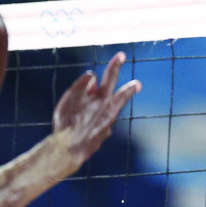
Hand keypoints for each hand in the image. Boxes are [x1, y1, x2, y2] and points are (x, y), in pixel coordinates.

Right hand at [52, 51, 140, 170]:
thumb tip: (93, 77)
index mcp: (102, 98)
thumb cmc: (67, 121)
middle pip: (121, 97)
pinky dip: (95, 122)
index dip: (115, 64)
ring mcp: (107, 125)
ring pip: (109, 112)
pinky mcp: (101, 137)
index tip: (122, 55)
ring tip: (99, 107)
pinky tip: (86, 126)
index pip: (110, 76)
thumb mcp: (70, 97)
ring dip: (106, 107)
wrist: (68, 150)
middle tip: (138, 84)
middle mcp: (109, 111)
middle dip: (129, 89)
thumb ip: (82, 84)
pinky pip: (99, 125)